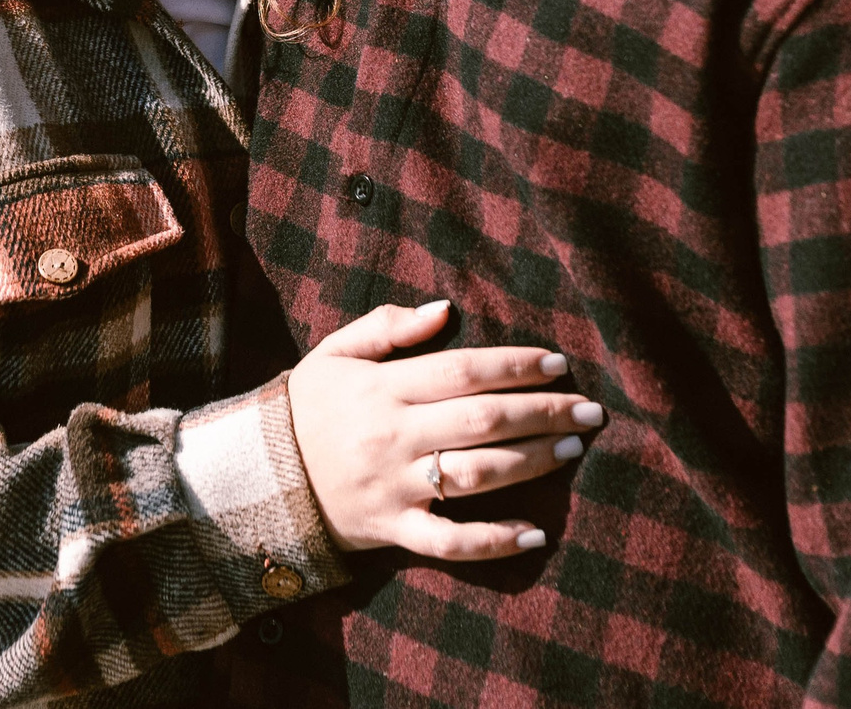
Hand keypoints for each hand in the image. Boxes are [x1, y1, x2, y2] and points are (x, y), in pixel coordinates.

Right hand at [287, 300, 601, 558]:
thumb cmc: (307, 407)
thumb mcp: (334, 353)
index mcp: (382, 388)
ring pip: (476, 475)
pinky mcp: (394, 530)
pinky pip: (450, 542)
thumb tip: (444, 308)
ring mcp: (396, 487)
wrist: (260, 476)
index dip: (517, 364)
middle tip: (590, 409)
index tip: (559, 362)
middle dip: (544, 412)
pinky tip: (536, 534)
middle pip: (483, 420)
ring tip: (573, 450)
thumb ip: (386, 326)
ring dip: (532, 462)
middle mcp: (393, 436)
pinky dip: (494, 542)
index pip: (463, 370)